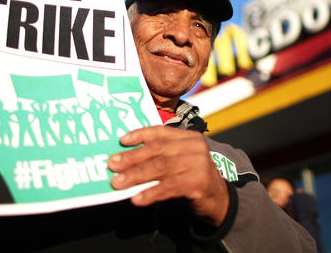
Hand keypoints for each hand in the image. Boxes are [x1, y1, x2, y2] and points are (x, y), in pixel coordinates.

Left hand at [108, 125, 228, 226]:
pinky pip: (170, 187)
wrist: (218, 199)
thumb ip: (158, 156)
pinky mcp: (199, 184)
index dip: (140, 135)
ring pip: (162, 167)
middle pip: (158, 150)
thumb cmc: (190, 177)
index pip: (161, 132)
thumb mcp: (178, 161)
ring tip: (118, 183)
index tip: (121, 141)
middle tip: (112, 165)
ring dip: (136, 176)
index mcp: (188, 137)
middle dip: (132, 157)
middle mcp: (195, 147)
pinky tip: (137, 199)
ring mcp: (199, 165)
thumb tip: (123, 160)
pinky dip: (151, 193)